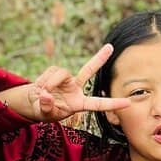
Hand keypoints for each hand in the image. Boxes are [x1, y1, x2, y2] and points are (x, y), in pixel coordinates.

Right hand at [2, 45, 130, 121]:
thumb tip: (47, 95)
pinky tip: (41, 88)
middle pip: (88, 70)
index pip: (98, 104)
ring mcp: (66, 79)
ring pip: (62, 73)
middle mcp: (75, 89)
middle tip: (110, 46)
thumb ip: (47, 107)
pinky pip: (51, 72)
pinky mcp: (56, 72)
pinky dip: (44, 80)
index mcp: (79, 103)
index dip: (112, 104)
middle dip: (99, 58)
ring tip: (44, 93)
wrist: (32, 102)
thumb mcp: (45, 114)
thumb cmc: (44, 111)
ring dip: (51, 82)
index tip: (128, 103)